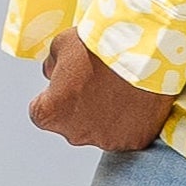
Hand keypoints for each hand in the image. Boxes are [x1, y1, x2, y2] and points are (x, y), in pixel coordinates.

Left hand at [28, 29, 173, 151]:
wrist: (145, 51)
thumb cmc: (100, 48)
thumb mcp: (62, 45)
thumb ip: (52, 65)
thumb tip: (53, 75)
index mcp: (50, 113)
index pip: (40, 111)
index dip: (53, 95)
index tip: (68, 82)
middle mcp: (74, 134)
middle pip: (71, 123)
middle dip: (79, 106)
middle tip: (97, 81)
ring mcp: (106, 141)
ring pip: (99, 130)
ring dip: (104, 115)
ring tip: (119, 88)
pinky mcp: (134, 141)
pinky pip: (127, 133)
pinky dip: (129, 120)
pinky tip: (134, 99)